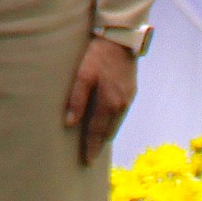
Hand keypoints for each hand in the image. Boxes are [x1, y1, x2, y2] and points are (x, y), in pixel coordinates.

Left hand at [61, 37, 137, 163]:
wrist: (121, 38)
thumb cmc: (98, 55)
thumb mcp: (83, 75)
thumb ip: (77, 100)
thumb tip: (70, 123)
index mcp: (110, 103)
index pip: (97, 132)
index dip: (91, 147)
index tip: (87, 161)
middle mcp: (122, 105)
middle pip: (109, 131)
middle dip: (99, 144)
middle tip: (90, 154)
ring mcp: (129, 98)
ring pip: (116, 124)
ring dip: (106, 133)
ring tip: (96, 142)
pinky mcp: (131, 91)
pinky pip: (120, 114)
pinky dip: (112, 122)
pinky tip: (105, 122)